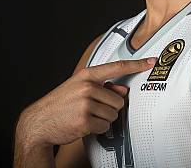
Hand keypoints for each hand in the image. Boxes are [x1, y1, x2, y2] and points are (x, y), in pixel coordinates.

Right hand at [16, 57, 156, 147]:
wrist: (38, 122)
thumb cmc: (60, 105)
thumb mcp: (79, 89)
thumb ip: (102, 87)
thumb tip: (123, 89)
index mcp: (86, 75)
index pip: (117, 67)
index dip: (137, 64)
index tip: (152, 61)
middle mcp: (87, 87)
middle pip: (119, 99)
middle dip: (109, 107)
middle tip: (92, 109)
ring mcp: (85, 103)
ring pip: (113, 114)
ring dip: (103, 119)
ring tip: (86, 116)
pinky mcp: (84, 120)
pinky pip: (105, 126)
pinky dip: (98, 129)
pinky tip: (84, 125)